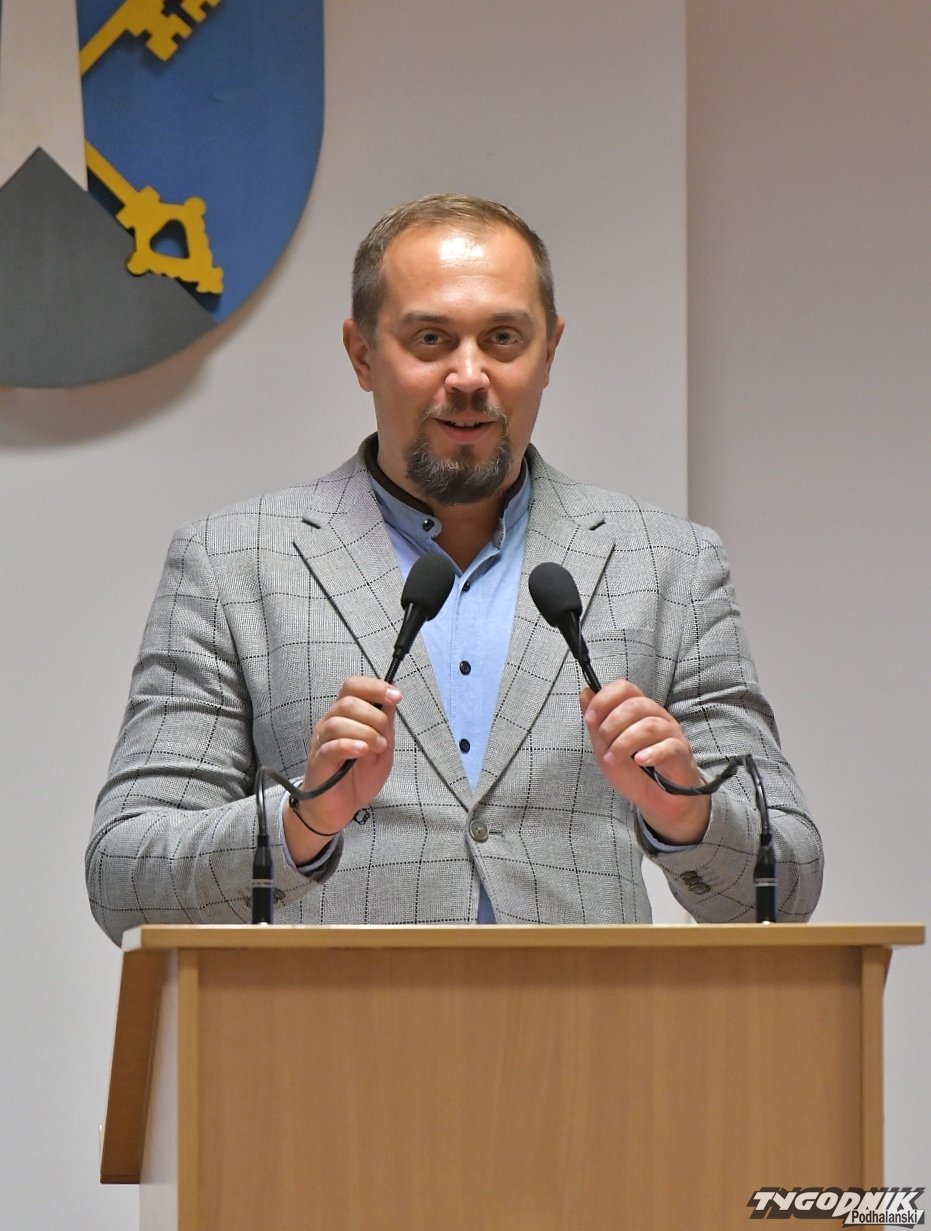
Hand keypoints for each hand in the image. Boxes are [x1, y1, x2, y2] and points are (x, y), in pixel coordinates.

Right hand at [284, 676, 400, 862]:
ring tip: (378, 747)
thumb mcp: (382, 749)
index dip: (375, 686)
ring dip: (365, 732)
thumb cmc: (357, 778)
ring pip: (338, 722)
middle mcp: (330, 724)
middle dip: (374, 715)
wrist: (337, 810)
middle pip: (347, 701)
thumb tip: (391, 698)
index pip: (353, 686)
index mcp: (346, 716)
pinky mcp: (318, 762)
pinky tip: (362, 751)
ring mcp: (322, 742)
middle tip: (385, 737)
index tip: (396, 696)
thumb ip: (385, 725)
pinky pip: (330, 746)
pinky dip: (349, 745)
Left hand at [580, 680, 709, 844]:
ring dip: (624, 743)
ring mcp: (670, 732)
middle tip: (604, 744)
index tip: (590, 719)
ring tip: (614, 758)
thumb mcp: (605, 746)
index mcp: (637, 710)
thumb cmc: (633, 770)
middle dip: (611, 725)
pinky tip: (639, 761)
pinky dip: (650, 753)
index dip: (604, 699)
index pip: (624, 688)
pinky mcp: (680, 752)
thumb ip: (596, 721)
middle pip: (635, 705)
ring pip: (649, 725)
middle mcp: (656, 715)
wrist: (657, 799)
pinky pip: (668, 746)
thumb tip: (585, 692)